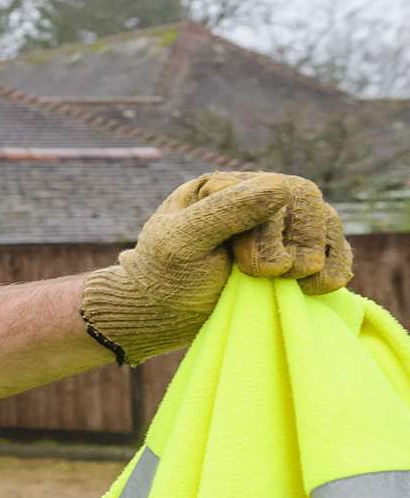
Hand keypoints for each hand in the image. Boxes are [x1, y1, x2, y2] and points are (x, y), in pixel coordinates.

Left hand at [80, 172, 353, 363]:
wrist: (163, 312)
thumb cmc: (165, 275)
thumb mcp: (182, 241)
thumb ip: (225, 212)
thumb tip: (280, 185)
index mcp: (225, 185)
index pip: (276, 191)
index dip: (272, 232)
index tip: (247, 267)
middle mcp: (255, 198)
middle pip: (308, 204)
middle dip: (297, 245)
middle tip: (269, 275)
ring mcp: (279, 225)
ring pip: (326, 224)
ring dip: (318, 259)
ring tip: (294, 284)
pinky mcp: (295, 252)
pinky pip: (335, 249)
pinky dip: (335, 268)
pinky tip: (317, 289)